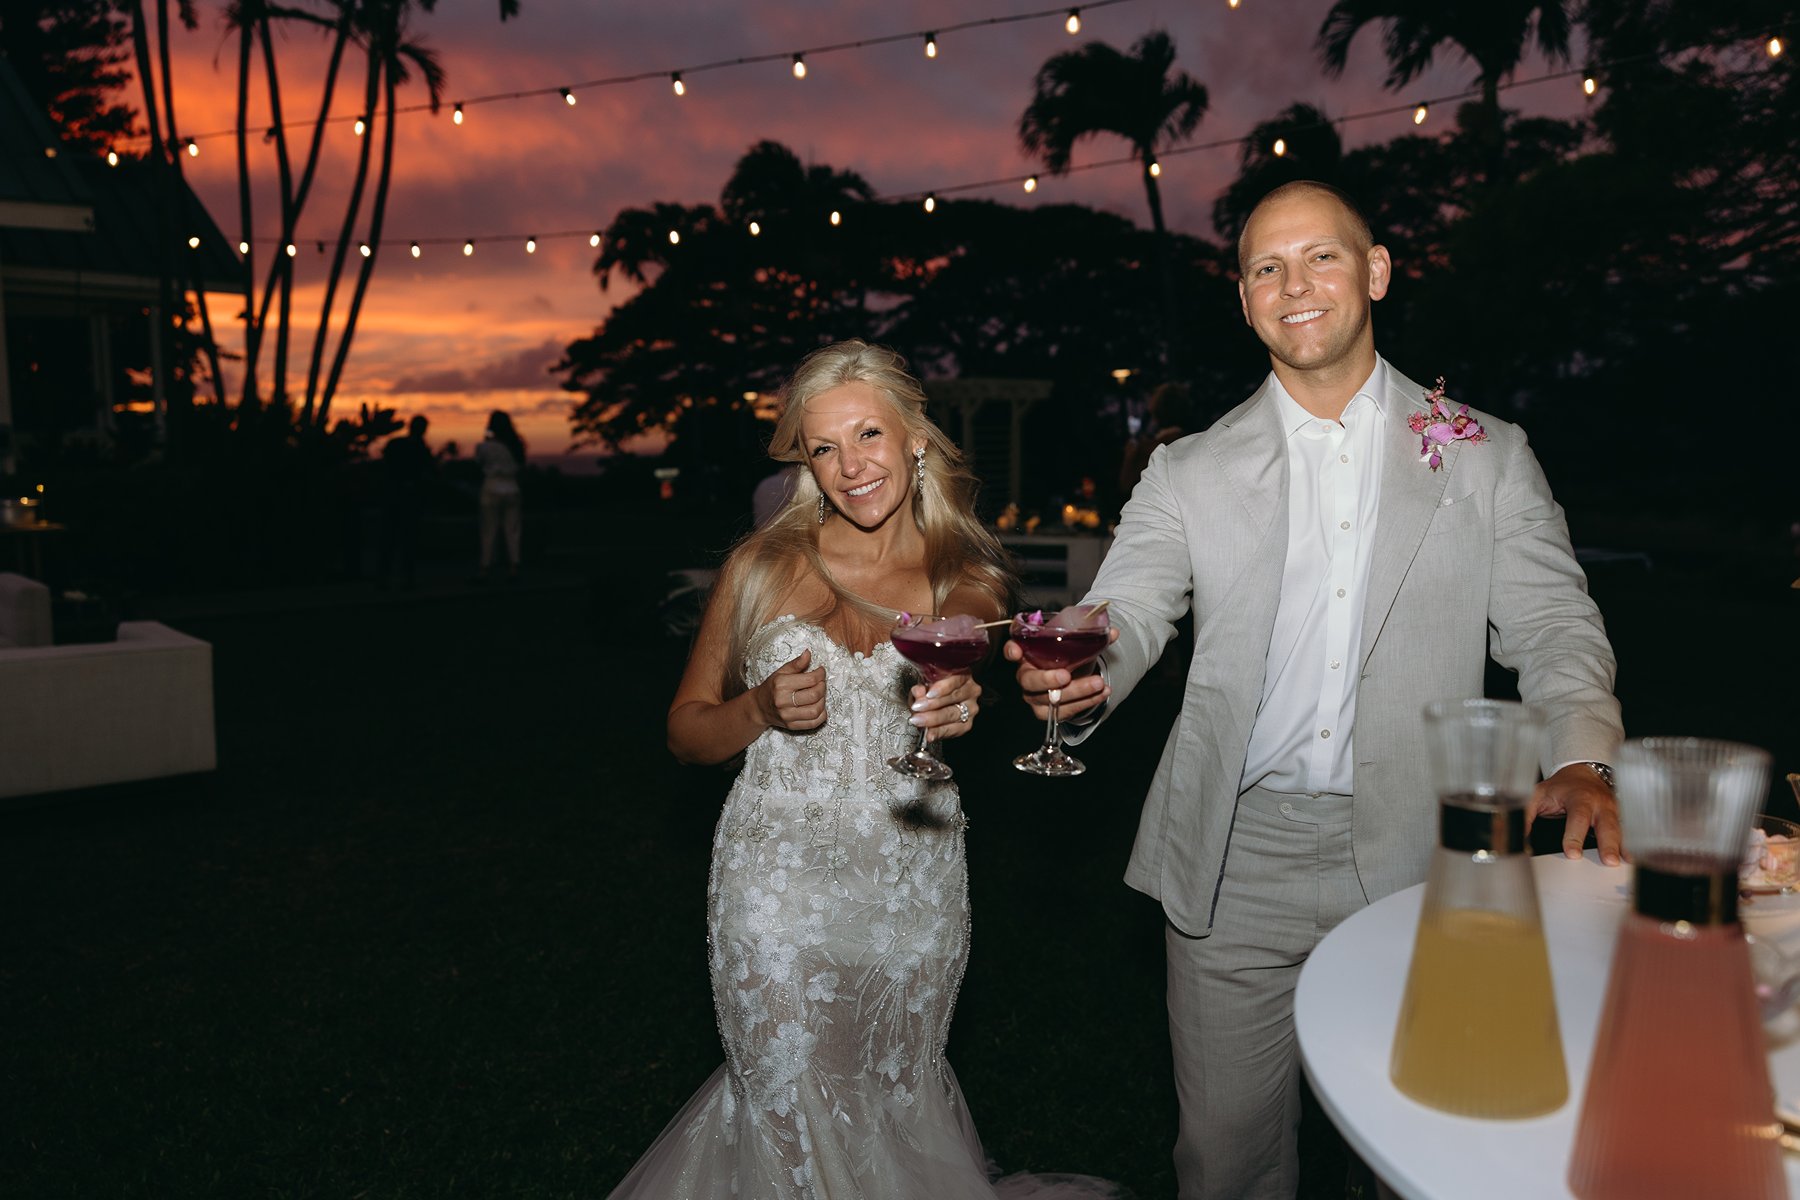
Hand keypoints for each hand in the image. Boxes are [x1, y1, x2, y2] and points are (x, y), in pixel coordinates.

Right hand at [755, 650, 826, 731]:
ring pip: (816, 710)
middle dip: (823, 686)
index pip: (810, 679)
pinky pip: (814, 723)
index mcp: (781, 684)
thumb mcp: (781, 672)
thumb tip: (808, 653)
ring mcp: (788, 716)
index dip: (820, 674)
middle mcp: (783, 701)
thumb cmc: (772, 687)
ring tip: (819, 695)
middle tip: (821, 683)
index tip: (821, 671)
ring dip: (823, 701)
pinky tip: (818, 706)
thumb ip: (796, 663)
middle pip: (815, 695)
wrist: (759, 707)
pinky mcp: (792, 726)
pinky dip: (821, 715)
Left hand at [908, 672, 981, 742]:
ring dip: (933, 719)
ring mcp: (971, 708)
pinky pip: (953, 729)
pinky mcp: (967, 724)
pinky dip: (939, 732)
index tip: (928, 694)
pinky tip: (930, 734)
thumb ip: (921, 687)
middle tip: (917, 708)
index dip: (942, 687)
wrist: (937, 704)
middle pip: (953, 697)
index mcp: (962, 674)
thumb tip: (919, 691)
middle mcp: (971, 690)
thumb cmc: (931, 690)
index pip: (955, 680)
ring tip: (918, 720)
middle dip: (933, 704)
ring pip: (952, 714)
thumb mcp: (923, 685)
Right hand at [1002, 627, 1117, 720]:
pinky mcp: (1046, 713)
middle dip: (1047, 679)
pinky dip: (1086, 702)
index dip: (1011, 651)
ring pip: (1048, 700)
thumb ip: (1091, 636)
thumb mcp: (1076, 643)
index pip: (1011, 650)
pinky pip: (1064, 711)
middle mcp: (1026, 676)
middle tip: (1066, 675)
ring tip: (1098, 683)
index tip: (1017, 651)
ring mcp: (1034, 697)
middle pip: (1028, 681)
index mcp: (1027, 654)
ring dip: (1075, 692)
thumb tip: (1113, 632)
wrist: (1075, 677)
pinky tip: (1102, 693)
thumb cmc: (1067, 657)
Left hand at [1528, 763, 1622, 865]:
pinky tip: (1632, 858)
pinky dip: (1631, 844)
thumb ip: (1527, 814)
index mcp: (1578, 797)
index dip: (1574, 836)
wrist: (1581, 773)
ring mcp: (1613, 809)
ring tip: (1626, 862)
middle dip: (1608, 843)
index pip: (1577, 816)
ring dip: (1623, 846)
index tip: (1572, 854)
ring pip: (1620, 828)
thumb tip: (1519, 838)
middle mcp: (1599, 803)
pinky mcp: (1620, 816)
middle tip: (1609, 861)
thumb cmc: (1559, 787)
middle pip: (1606, 823)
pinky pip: (1627, 831)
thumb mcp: (1537, 795)